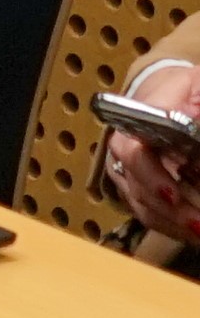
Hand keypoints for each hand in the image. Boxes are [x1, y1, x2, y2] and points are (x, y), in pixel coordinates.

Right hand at [112, 64, 199, 242]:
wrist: (170, 93)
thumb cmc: (185, 90)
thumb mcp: (196, 85)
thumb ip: (197, 103)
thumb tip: (193, 124)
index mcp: (136, 122)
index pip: (133, 152)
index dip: (151, 177)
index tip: (173, 195)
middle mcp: (125, 149)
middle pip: (137, 187)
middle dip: (170, 211)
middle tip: (199, 224)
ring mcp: (129, 171)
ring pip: (143, 206)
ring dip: (173, 224)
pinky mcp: (138, 187)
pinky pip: (148, 214)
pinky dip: (172, 227)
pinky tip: (193, 232)